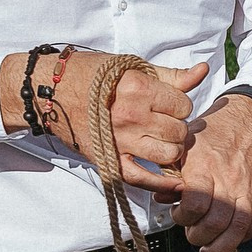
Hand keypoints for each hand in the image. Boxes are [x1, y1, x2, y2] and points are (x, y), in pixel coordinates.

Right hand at [1, 50, 204, 191]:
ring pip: (168, 155)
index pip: (184, 104)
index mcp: (139, 89)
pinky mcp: (108, 160)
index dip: (179, 104)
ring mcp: (119, 141)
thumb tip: (203, 70)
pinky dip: (162, 183)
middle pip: (179, 131)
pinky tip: (174, 181)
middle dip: (176, 127)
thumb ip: (171, 74)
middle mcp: (131, 116)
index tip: (167, 103)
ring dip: (170, 150)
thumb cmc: (92, 75)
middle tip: (162, 122)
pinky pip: (142, 179)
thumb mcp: (133, 67)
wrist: (48, 90)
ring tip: (159, 140)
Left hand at [170, 94, 251, 251]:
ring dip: (222, 246)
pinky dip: (244, 236)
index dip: (183, 218)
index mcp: (204, 166)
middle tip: (193, 235)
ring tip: (210, 249)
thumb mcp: (182, 147)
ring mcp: (249, 187)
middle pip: (216, 222)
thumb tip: (164, 202)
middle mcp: (228, 178)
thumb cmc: (208, 135)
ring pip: (239, 228)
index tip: (179, 215)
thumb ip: (170, 175)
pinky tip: (232, 237)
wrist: (246, 120)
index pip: (195, 205)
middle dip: (199, 237)